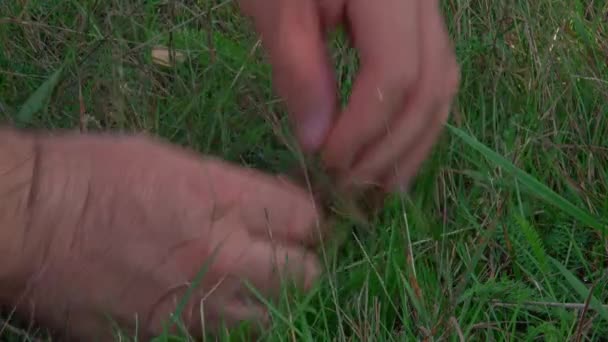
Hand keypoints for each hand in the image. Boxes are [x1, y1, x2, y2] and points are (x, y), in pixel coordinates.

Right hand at [7, 132, 320, 339]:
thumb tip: (278, 204)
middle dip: (302, 262)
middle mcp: (221, 258)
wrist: (27, 223)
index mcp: (222, 201)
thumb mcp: (175, 159)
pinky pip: (224, 338)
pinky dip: (229, 322)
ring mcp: (196, 307)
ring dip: (270, 299)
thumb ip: (236, 188)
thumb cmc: (97, 173)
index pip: (306, 219)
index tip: (302, 219)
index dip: (311, 219)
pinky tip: (212, 302)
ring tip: (247, 281)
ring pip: (273, 318)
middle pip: (305, 274)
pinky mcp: (168, 339)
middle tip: (283, 253)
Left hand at [239, 0, 459, 190]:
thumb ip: (299, 72)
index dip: (365, 127)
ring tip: (380, 186)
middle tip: (353, 187)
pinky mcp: (418, 25)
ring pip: (441, 86)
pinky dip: (413, 121)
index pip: (396, 72)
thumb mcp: (276, 10)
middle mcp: (423, 0)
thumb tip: (319, 142)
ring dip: (412, 143)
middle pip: (429, 85)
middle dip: (392, 146)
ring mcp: (428, 11)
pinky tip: (393, 152)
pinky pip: (432, 77)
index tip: (328, 162)